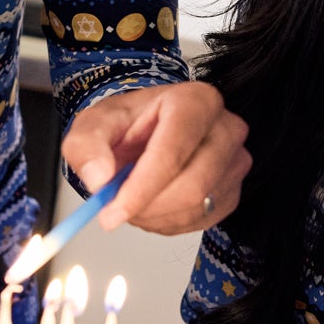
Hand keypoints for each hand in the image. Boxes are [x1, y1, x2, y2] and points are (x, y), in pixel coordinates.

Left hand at [62, 81, 249, 234]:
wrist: (149, 131)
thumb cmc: (130, 123)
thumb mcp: (95, 124)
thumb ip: (87, 146)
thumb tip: (99, 178)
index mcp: (194, 101)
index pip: (172, 152)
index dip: (140, 189)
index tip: (112, 213)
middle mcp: (224, 128)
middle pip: (193, 185)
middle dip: (147, 207)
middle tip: (115, 210)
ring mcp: (235, 160)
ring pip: (197, 207)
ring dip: (155, 216)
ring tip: (133, 199)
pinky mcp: (234, 190)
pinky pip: (202, 221)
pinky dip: (169, 223)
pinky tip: (153, 205)